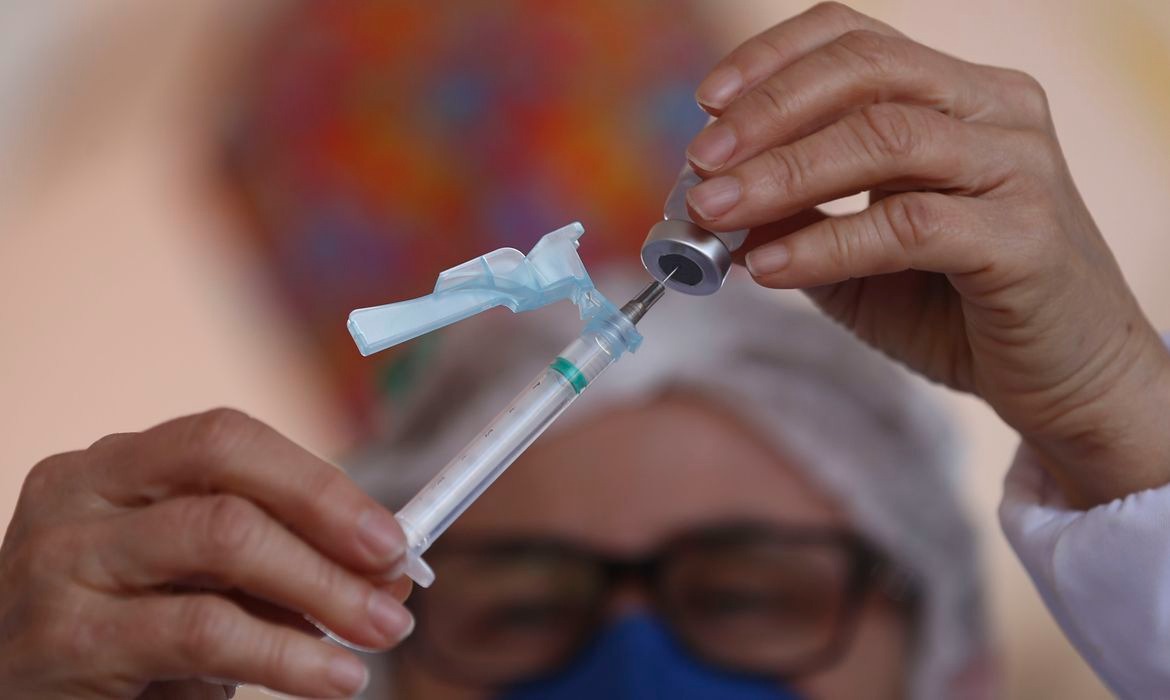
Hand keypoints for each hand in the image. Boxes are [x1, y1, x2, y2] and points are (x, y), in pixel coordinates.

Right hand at [0, 409, 412, 698]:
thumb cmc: (118, 635)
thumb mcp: (196, 584)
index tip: (391, 534)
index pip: (228, 438)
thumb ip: (278, 567)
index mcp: (115, 466)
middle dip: (328, 524)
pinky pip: (203, 631)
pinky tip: (335, 677)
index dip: (318, 481)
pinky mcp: (66, 638)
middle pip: (227, 476)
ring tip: (380, 634)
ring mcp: (63, 561)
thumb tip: (392, 573)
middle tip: (396, 580)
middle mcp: (80, 495)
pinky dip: (287, 655)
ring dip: (323, 589)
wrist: (9, 697)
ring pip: (223, 541)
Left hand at [685, 2, 1169, 505]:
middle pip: (869, 71)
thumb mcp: (859, 258)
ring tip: (714, 210)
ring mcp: (1019, 167)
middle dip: (768, 112)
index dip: (774, 60)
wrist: (1067, 381)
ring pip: (887, 137)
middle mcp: (996, 110)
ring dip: (784, 172)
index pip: (858, 40)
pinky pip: (908, 226)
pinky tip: (767, 268)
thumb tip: (710, 201)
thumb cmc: (959, 309)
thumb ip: (796, 222)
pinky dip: (827, 244)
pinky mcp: (1025, 237)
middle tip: (700, 160)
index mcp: (959, 96)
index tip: (706, 102)